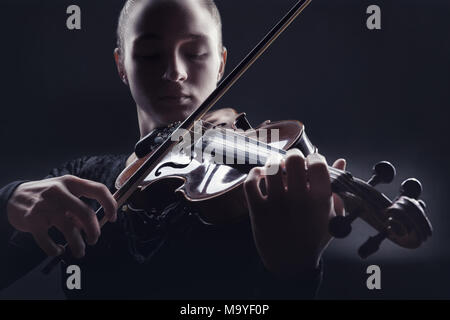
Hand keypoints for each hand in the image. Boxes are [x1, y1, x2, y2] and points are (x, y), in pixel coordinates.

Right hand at [6, 175, 117, 257]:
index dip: (110, 204)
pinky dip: (55, 250)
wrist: (13, 197)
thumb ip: (78, 206)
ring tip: (80, 251)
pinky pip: (48, 241)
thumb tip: (92, 225)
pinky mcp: (32, 220)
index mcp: (71, 183)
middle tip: (94, 240)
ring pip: (69, 229)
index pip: (98, 189)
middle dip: (94, 231)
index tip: (113, 218)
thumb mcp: (64, 193)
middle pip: (85, 213)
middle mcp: (59, 192)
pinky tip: (58, 250)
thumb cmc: (46, 196)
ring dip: (78, 245)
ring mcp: (45, 206)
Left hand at [243, 149, 345, 277]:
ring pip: (271, 167)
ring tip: (276, 167)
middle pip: (293, 159)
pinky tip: (260, 174)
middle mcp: (299, 200)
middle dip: (293, 156)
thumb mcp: (332, 215)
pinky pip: (251, 183)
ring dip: (273, 162)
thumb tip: (341, 160)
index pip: (317, 163)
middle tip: (292, 162)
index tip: (311, 163)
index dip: (314, 158)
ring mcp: (277, 205)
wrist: (292, 265)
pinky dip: (254, 174)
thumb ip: (337, 188)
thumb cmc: (314, 237)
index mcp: (320, 201)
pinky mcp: (258, 211)